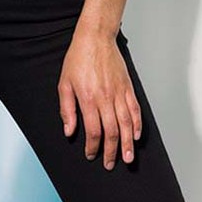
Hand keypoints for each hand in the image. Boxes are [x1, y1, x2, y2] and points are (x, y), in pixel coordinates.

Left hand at [57, 27, 141, 168]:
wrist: (95, 38)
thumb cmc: (78, 58)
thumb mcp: (64, 83)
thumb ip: (67, 109)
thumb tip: (69, 131)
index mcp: (88, 99)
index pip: (93, 131)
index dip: (93, 147)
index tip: (91, 154)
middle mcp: (106, 98)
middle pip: (112, 132)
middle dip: (111, 151)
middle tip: (110, 163)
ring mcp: (119, 93)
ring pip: (126, 124)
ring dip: (127, 143)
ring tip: (128, 158)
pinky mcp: (127, 87)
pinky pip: (135, 109)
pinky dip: (137, 124)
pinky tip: (136, 135)